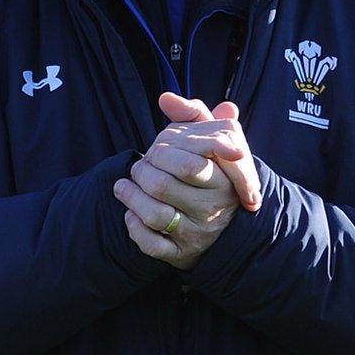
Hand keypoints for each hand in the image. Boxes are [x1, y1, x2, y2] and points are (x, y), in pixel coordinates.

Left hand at [114, 95, 260, 269]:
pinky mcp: (181, 256)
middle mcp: (213, 209)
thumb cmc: (214, 173)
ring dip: (130, 197)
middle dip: (141, 172)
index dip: (161, 152)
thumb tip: (166, 98)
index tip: (155, 149)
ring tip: (124, 186)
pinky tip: (130, 214)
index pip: (188, 163)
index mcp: (224, 180)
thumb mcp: (215, 141)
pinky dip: (134, 227)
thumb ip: (194, 115)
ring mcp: (197, 234)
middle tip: (137, 167)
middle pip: (163, 186)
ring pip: (153, 215)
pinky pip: (150, 245)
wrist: (231, 226)